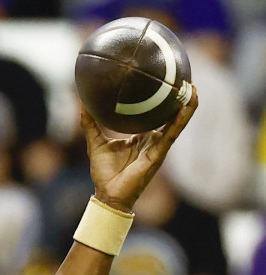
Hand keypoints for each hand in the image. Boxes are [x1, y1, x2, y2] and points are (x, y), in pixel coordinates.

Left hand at [83, 86, 197, 211]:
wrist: (107, 194)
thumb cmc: (104, 172)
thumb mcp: (95, 143)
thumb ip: (89, 124)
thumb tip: (82, 105)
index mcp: (141, 137)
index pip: (156, 115)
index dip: (162, 101)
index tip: (166, 81)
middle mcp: (153, 140)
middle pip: (171, 116)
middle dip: (180, 99)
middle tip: (185, 78)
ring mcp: (158, 146)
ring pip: (177, 123)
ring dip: (187, 106)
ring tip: (193, 88)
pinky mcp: (158, 153)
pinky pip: (171, 133)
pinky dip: (180, 120)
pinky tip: (186, 107)